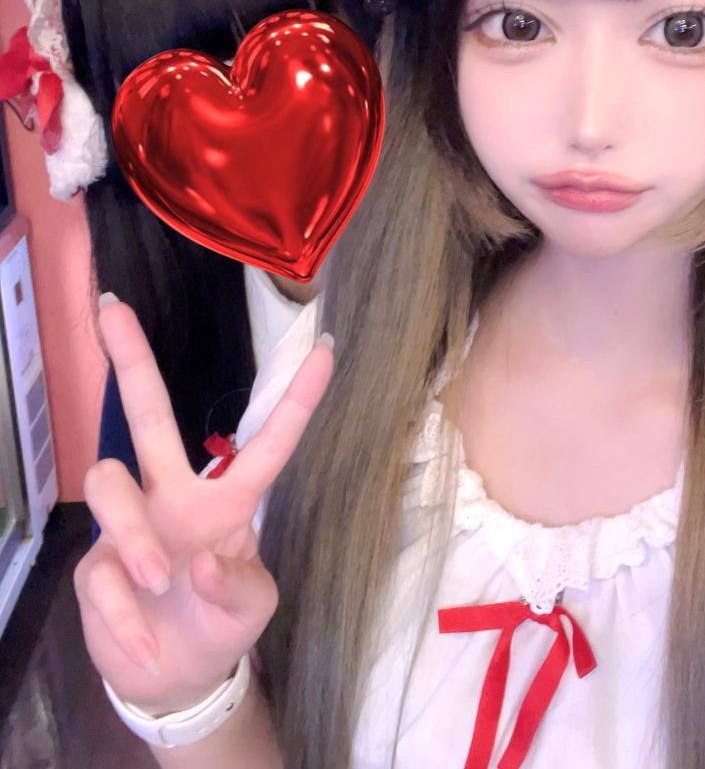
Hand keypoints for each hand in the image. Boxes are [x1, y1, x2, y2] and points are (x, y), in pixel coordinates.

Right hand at [74, 299, 331, 713]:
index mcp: (228, 500)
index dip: (296, 400)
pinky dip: (126, 615)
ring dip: (135, 534)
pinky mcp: (95, 565)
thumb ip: (238, 586)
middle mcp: (174, 496)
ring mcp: (130, 524)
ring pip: (110, 481)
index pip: (265, 442)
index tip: (326, 346)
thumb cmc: (220, 624)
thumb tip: (199, 562)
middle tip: (114, 309)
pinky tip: (146, 644)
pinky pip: (100, 572)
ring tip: (159, 582)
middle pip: (149, 417)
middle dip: (132, 361)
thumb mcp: (251, 609)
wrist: (174, 678)